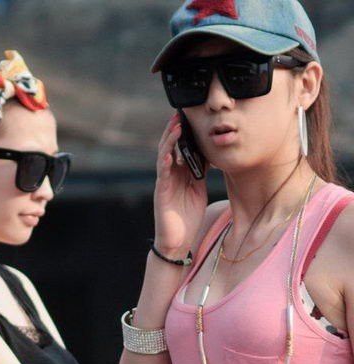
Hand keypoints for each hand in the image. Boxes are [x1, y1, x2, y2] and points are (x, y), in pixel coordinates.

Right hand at [153, 112, 207, 257]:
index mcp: (180, 172)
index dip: (185, 131)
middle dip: (175, 129)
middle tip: (182, 112)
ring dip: (170, 141)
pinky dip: (165, 162)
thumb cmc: (187, 217)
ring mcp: (164, 183)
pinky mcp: (161, 194)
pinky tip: (169, 153)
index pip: (181, 146)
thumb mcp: (198, 189)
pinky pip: (162, 175)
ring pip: (164, 156)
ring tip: (176, 126)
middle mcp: (170, 174)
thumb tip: (210, 154)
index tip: (191, 115)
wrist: (178, 241)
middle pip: (170, 146)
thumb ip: (200, 172)